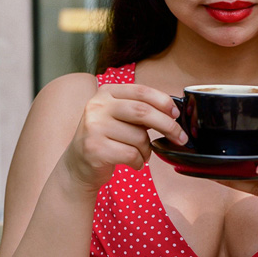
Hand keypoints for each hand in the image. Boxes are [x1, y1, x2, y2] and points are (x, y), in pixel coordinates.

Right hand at [62, 84, 187, 194]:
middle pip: (142, 111)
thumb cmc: (106, 139)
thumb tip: (173, 113)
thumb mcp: (119, 117)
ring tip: (142, 154)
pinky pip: (130, 154)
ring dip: (148, 150)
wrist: (77, 165)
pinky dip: (138, 161)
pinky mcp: (94, 148)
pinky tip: (133, 162)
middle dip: (167, 126)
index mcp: (106, 92)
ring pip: (138, 137)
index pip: (141, 91)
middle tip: (180, 137)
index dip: (163, 102)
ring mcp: (93, 127)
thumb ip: (140, 110)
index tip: (176, 114)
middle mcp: (97, 106)